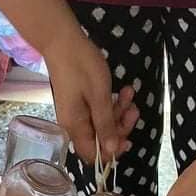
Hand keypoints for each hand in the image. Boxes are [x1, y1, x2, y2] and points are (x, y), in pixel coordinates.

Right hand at [44, 32, 137, 163]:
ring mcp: (77, 114)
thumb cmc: (81, 66)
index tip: (127, 140)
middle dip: (120, 128)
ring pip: (102, 125)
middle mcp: (74, 126)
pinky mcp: (80, 104)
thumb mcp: (99, 96)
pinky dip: (111, 104)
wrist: (61, 40)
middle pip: (100, 140)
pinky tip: (122, 91)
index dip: (111, 152)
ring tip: (129, 94)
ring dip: (119, 112)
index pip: (93, 155)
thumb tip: (112, 151)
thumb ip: (106, 125)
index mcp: (76, 127)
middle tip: (133, 110)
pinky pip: (98, 112)